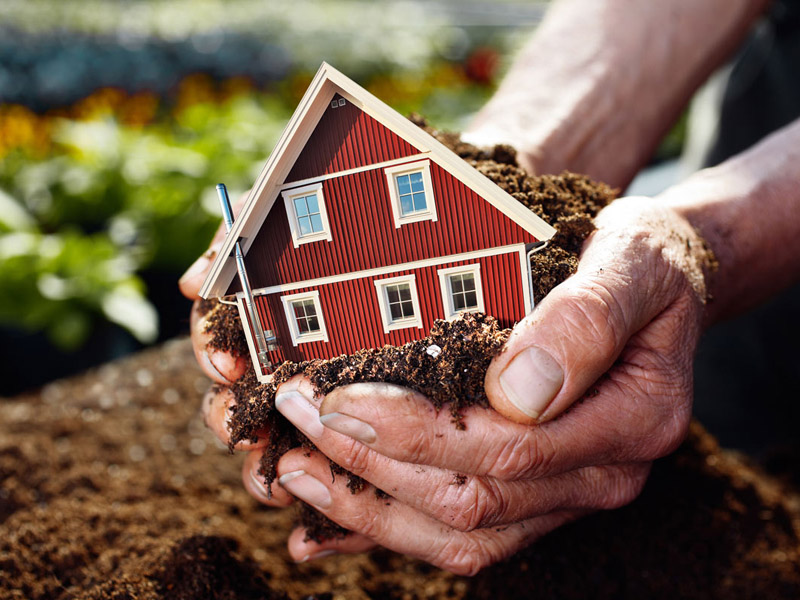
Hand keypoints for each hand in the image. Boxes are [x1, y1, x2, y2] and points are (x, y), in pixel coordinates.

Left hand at [235, 197, 710, 573]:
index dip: (415, 432)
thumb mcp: (631, 264)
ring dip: (369, 507)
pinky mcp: (534, 491)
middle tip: (296, 419)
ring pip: (461, 531)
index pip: (510, 448)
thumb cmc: (641, 264)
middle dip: (372, 463)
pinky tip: (323, 530)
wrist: (659, 281)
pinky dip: (389, 529)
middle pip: (473, 498)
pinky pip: (462, 532)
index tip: (340, 398)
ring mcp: (565, 491)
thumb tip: (519, 390)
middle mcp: (600, 473)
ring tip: (293, 472)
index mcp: (631, 422)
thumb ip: (585, 321)